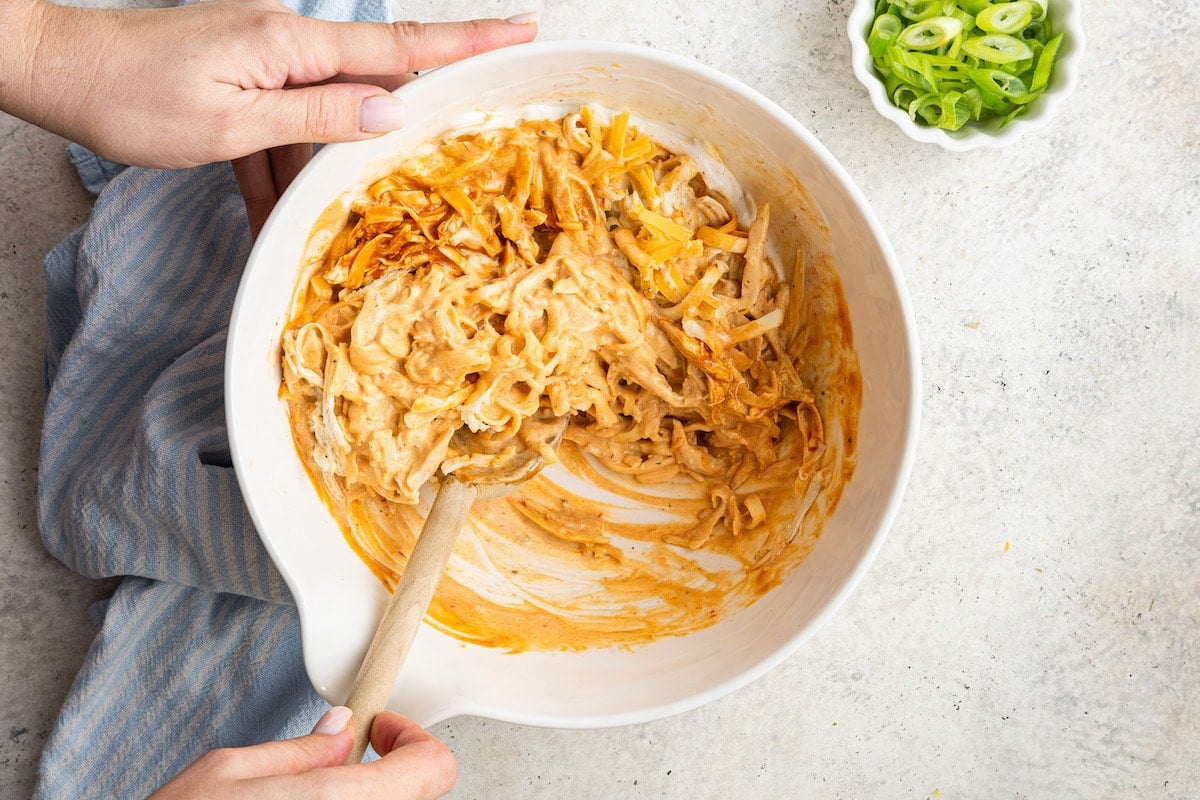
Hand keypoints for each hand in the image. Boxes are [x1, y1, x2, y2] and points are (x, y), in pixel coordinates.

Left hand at [1, 0, 536, 169]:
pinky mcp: (239, 78)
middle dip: (387, 132)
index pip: (399, 46)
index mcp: (293, 44)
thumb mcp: (233, 123)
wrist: (58, 70)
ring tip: (279, 215)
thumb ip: (316, 118)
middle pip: (365, 88)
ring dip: (307, 171)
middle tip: (423, 157)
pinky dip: (272, 168)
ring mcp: (262, 60)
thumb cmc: (135, 96)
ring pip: (316, 122)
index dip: (466, 42)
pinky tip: (259, 209)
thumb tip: (389, 114)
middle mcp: (287, 43)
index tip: (522, 30)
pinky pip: (277, 127)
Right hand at [148, 707, 456, 799]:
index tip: (380, 730)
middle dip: (384, 771)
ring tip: (308, 798)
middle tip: (340, 761)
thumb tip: (342, 730)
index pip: (434, 768)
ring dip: (363, 799)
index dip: (411, 739)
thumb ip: (298, 751)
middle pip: (414, 796)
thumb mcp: (225, 774)